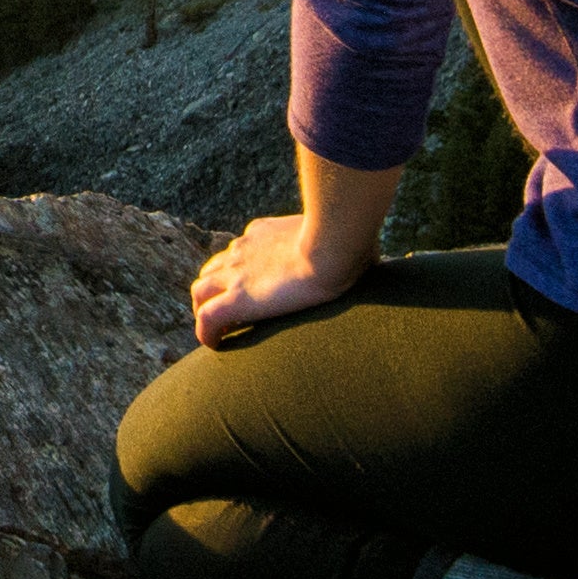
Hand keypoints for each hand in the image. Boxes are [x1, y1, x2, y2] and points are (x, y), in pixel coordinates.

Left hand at [188, 210, 374, 342]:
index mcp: (265, 233)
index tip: (256, 285)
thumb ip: (349, 246)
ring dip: (207, 308)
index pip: (243, 248)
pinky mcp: (235, 300)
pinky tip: (217, 346)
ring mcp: (235, 275)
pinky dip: (206, 333)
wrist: (333, 245)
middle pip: (214, 267)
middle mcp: (243, 250)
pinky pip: (206, 320)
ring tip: (223, 330)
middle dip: (217, 287)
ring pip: (201, 290)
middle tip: (231, 310)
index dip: (243, 268)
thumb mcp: (347, 236)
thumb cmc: (351, 240)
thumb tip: (376, 258)